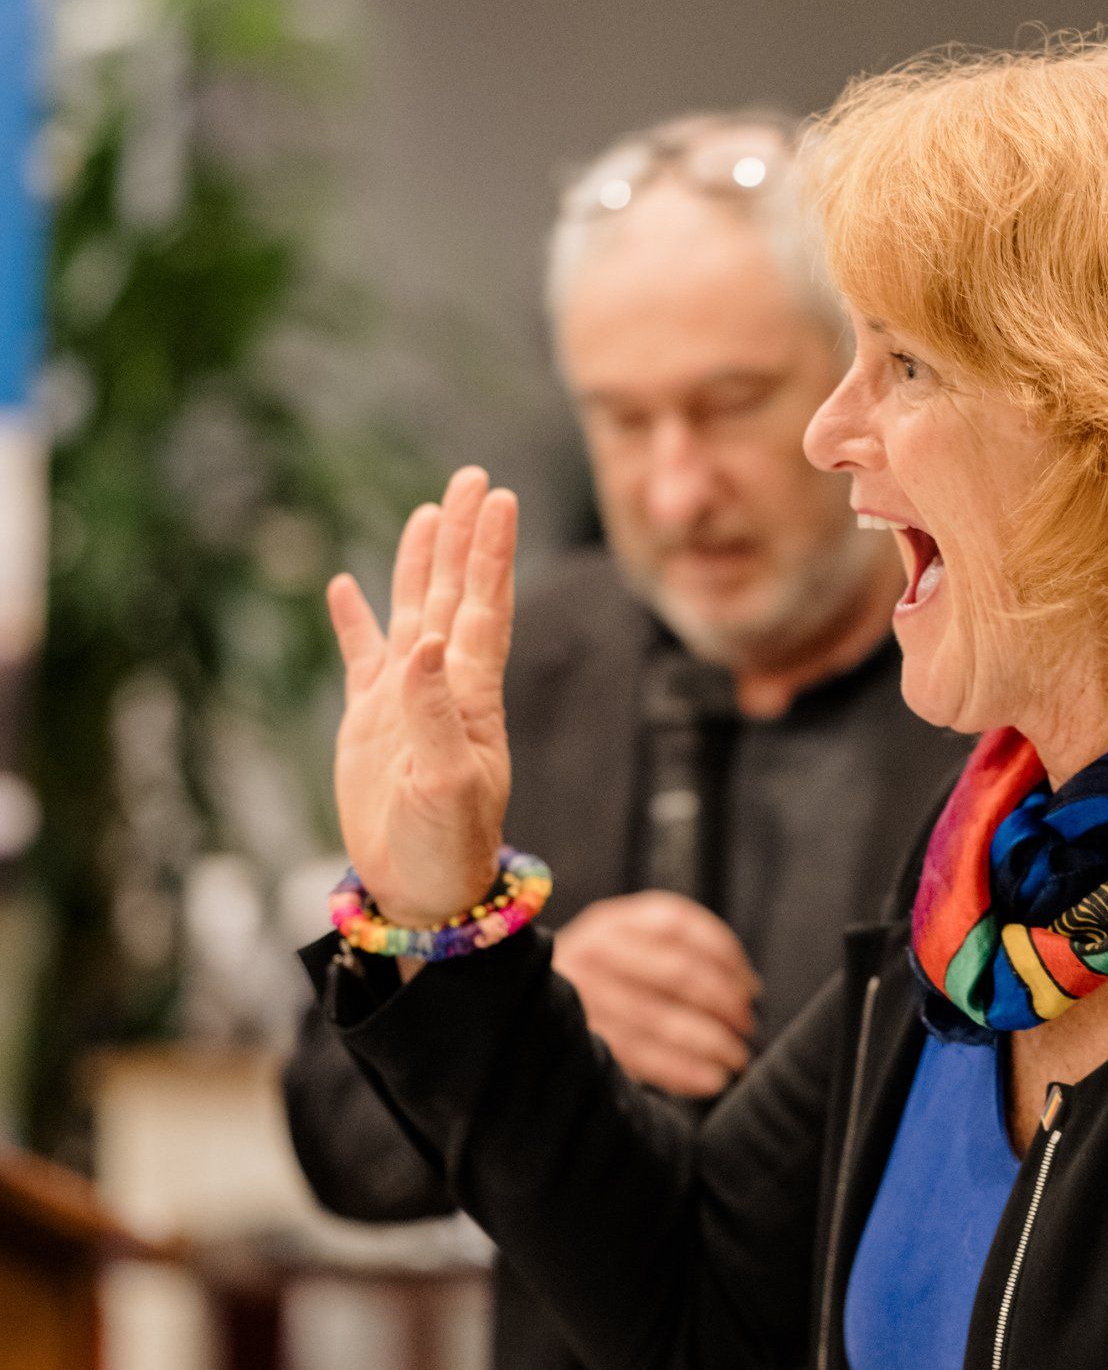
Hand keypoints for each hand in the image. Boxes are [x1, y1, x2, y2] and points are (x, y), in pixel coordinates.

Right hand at [328, 466, 518, 927]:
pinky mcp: (371, 722)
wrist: (424, 893)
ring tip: (429, 512)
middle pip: (454, 593)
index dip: (490, 553)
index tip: (501, 499)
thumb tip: (426, 644)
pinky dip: (354, 621)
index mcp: (471, 696)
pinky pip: (362, 657)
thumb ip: (436, 714)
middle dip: (464, 537)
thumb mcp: (447, 786)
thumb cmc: (449, 847)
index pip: (483, 607)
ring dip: (421, 564)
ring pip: (414, 612)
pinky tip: (344, 586)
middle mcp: (444, 686)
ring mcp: (406, 701)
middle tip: (475, 476)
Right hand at [551, 892, 761, 1096]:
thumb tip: (748, 991)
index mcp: (615, 921)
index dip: (727, 956)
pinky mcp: (583, 1036)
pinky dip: (682, 1071)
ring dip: (710, 1043)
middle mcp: (597, 950)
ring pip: (661, 1018)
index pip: (681, 926)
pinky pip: (641, 1056)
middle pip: (678, 972)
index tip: (752, 988)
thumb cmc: (607, 977)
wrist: (525, 1002)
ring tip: (737, 1060)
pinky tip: (711, 1081)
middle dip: (724, 1003)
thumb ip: (678, 952)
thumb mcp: (631, 945)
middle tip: (748, 1027)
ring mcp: (585, 994)